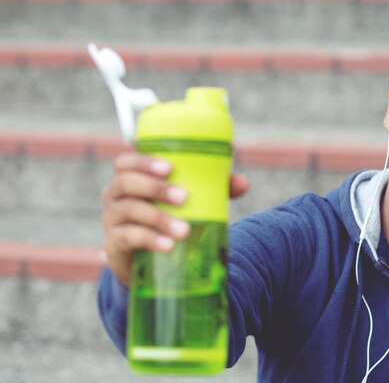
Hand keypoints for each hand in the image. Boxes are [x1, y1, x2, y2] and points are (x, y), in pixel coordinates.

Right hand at [101, 152, 248, 285]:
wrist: (150, 260)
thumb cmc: (167, 217)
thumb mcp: (187, 202)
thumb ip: (213, 189)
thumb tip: (243, 184)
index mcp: (131, 179)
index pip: (126, 162)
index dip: (143, 161)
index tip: (170, 168)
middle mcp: (115, 196)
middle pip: (125, 183)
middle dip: (155, 188)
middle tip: (184, 197)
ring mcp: (112, 220)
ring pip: (130, 211)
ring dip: (158, 218)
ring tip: (185, 230)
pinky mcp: (114, 245)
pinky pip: (128, 238)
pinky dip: (150, 240)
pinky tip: (168, 246)